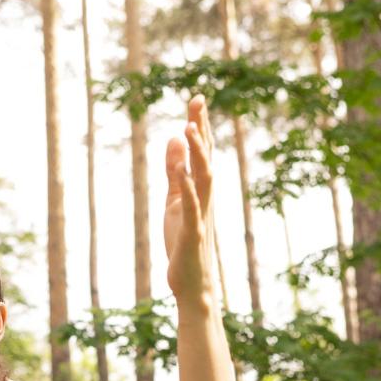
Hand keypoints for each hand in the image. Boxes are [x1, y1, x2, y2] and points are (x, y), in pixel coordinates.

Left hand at [164, 95, 216, 310]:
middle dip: (201, 129)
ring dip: (197, 154)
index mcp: (201, 189)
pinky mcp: (192, 232)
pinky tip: (181, 172)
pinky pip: (192, 207)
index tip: (196, 98)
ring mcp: (201, 214)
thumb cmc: (184, 242)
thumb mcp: (175, 200)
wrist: (193, 282)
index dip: (199, 125)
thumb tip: (174, 139)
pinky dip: (188, 188)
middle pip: (206, 157)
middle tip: (197, 100)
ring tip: (188, 129)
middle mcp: (206, 197)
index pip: (202, 152)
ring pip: (204, 179)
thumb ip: (175, 171)